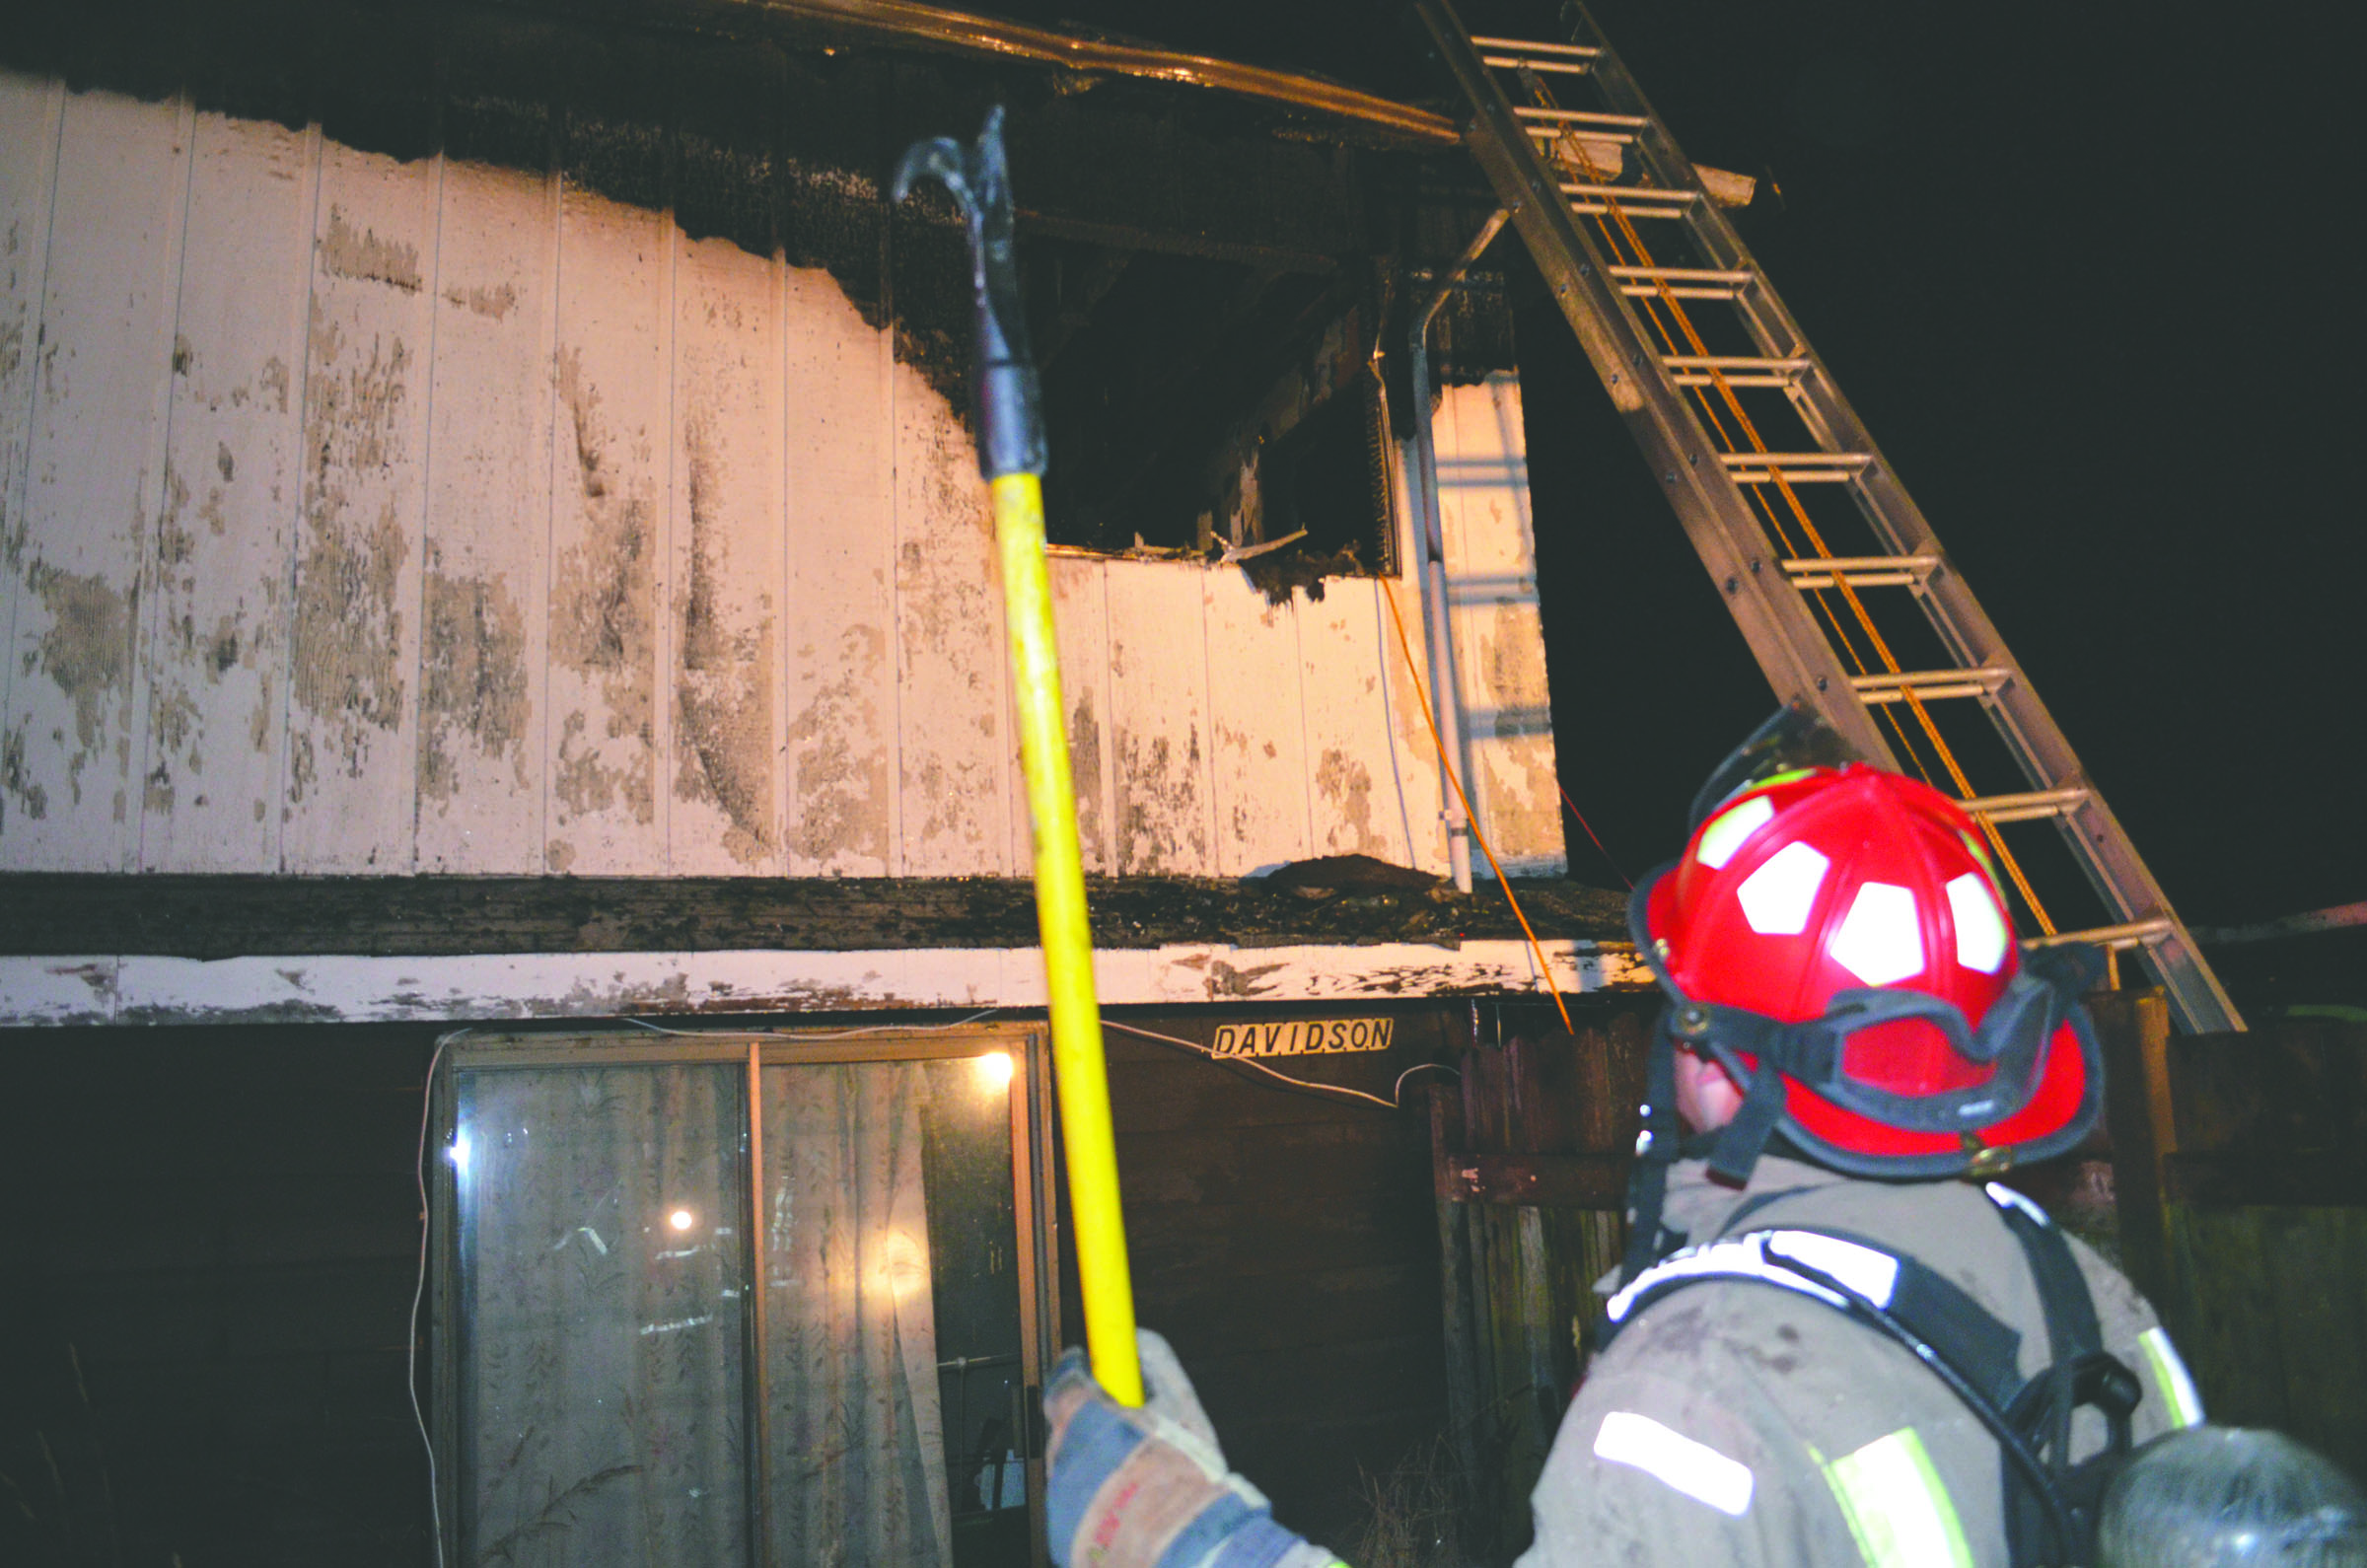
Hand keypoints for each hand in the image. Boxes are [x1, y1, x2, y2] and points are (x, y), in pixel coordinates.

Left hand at [1043, 1328, 1340, 1567]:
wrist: (1183, 1551)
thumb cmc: (1185, 1478)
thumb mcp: (1183, 1409)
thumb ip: (1159, 1365)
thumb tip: (1141, 1337)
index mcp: (1087, 1418)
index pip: (1065, 1380)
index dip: (1077, 1369)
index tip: (1087, 1362)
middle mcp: (1064, 1455)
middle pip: (1066, 1425)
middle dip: (1090, 1421)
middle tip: (1126, 1427)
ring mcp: (1059, 1497)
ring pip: (1071, 1465)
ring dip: (1094, 1463)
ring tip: (1136, 1477)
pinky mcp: (1061, 1532)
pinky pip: (1073, 1503)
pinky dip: (1094, 1501)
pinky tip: (1126, 1506)